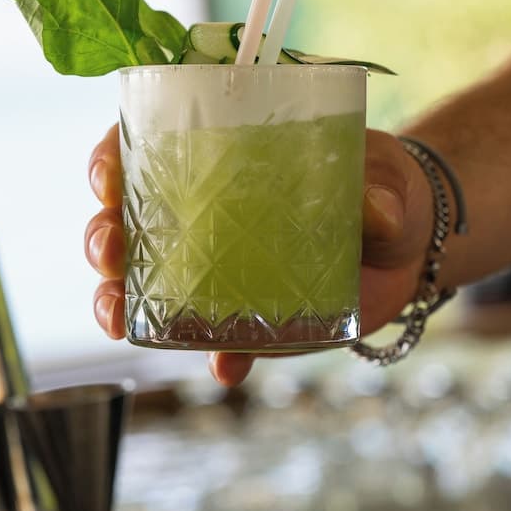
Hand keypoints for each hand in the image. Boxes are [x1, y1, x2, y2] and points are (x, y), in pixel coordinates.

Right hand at [85, 125, 433, 384]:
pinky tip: (226, 368)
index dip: (111, 157)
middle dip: (102, 236)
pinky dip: (217, 358)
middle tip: (109, 251)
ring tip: (118, 318)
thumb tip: (376, 210)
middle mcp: (204, 211)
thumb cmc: (383, 185)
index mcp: (223, 153)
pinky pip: (218, 343)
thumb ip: (381, 189)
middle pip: (127, 219)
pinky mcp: (247, 318)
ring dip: (119, 302)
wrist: (408, 248)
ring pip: (147, 286)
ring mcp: (218, 269)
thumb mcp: (384, 174)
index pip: (146, 142)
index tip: (107, 175)